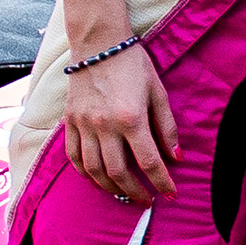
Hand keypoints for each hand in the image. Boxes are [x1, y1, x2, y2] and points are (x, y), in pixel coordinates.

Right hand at [60, 43, 178, 206]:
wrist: (98, 42)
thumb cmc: (133, 64)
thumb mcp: (158, 92)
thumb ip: (167, 127)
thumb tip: (176, 158)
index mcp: (131, 117)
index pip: (149, 162)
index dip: (162, 183)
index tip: (170, 195)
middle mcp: (104, 125)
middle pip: (119, 173)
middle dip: (135, 192)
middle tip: (146, 201)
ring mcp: (84, 124)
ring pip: (94, 170)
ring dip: (111, 188)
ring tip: (124, 194)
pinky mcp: (70, 121)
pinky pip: (74, 157)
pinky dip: (86, 174)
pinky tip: (98, 179)